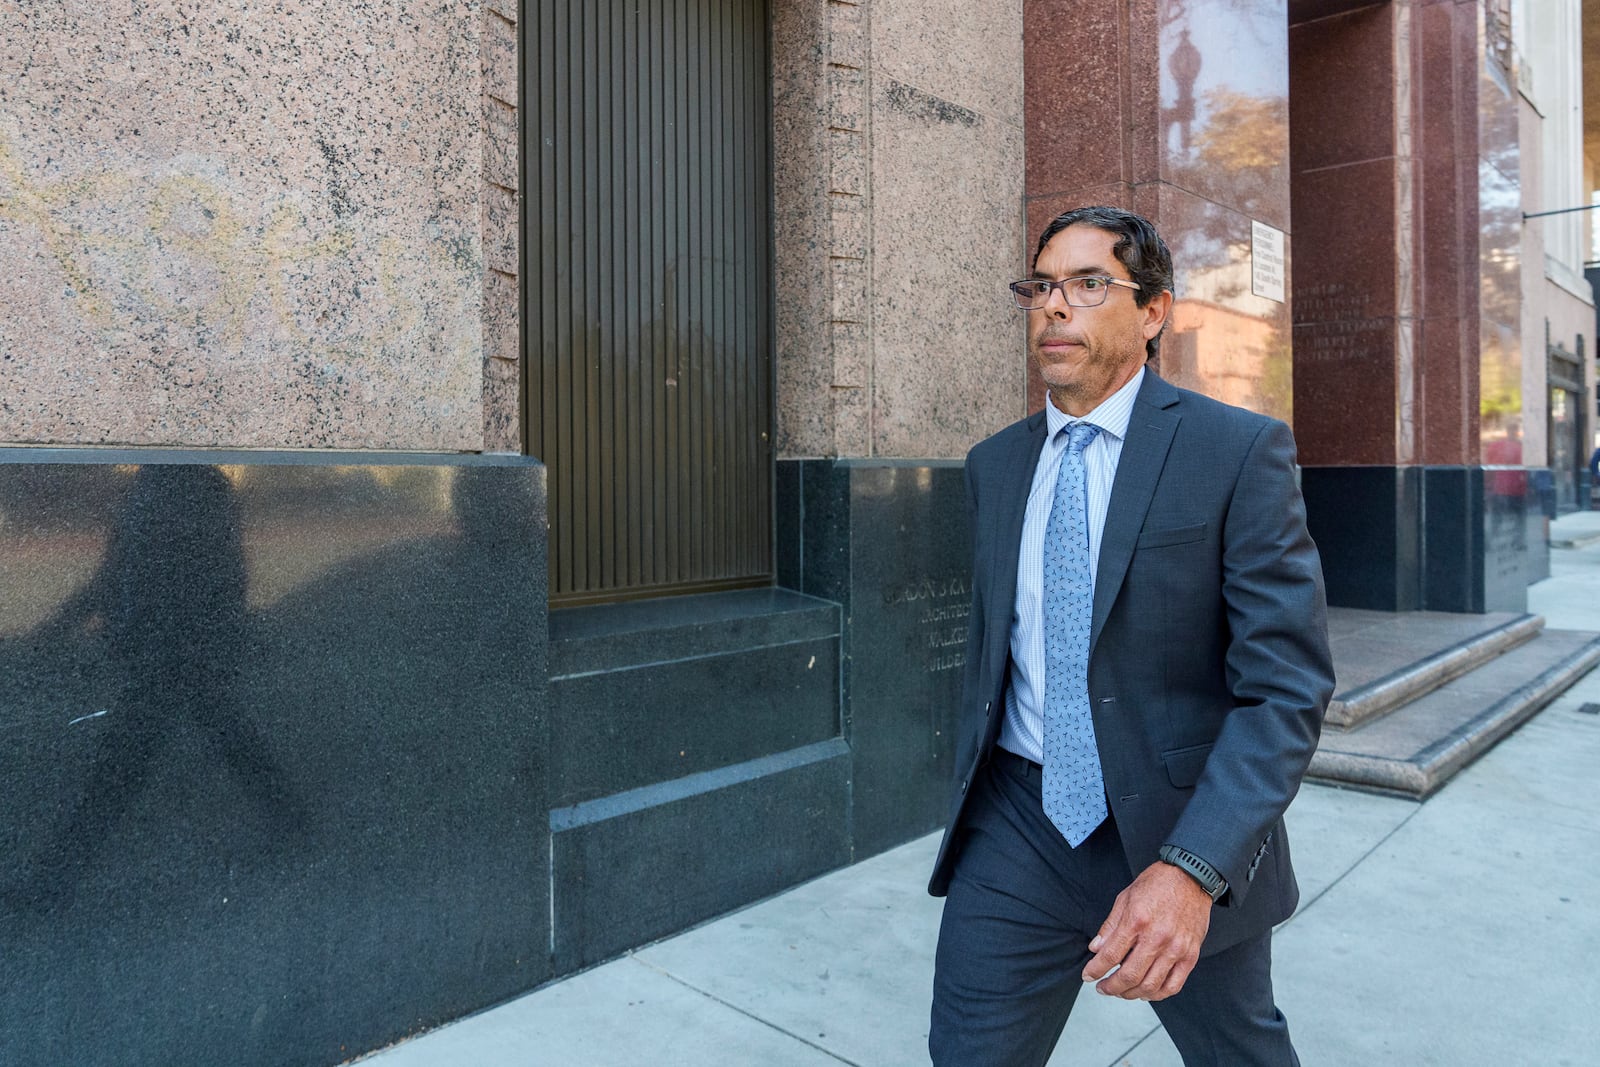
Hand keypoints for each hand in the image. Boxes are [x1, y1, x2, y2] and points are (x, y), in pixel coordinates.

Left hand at [1081, 861, 1211, 1000]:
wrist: (1191, 876)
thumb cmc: (1157, 884)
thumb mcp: (1125, 898)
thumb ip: (1110, 926)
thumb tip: (1096, 949)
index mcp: (1136, 921)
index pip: (1111, 955)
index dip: (1096, 970)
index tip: (1088, 976)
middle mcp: (1157, 938)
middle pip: (1130, 975)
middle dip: (1111, 987)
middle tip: (1103, 988)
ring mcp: (1176, 949)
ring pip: (1150, 985)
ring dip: (1131, 994)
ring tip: (1122, 992)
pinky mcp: (1191, 955)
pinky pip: (1174, 985)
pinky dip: (1158, 994)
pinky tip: (1146, 992)